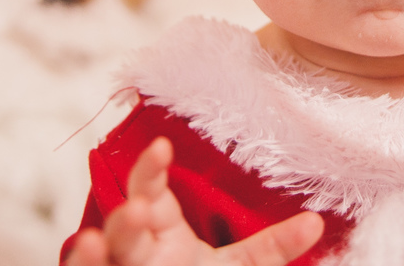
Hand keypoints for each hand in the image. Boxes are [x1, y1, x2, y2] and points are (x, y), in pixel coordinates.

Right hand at [66, 137, 323, 265]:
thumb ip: (272, 248)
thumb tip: (317, 224)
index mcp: (162, 231)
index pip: (149, 189)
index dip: (151, 169)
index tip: (164, 148)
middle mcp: (134, 251)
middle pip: (121, 226)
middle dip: (125, 215)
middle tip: (140, 207)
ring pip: (96, 261)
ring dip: (93, 252)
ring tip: (97, 242)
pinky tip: (86, 252)